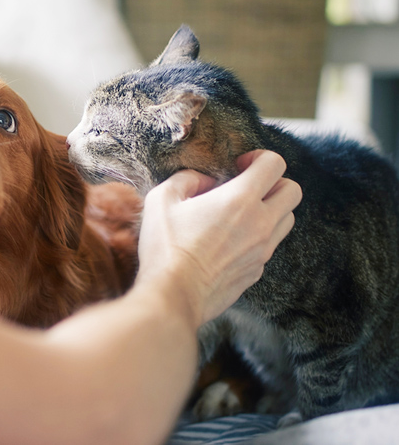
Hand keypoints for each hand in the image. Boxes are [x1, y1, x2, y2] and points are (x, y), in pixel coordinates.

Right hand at [136, 150, 301, 326]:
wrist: (173, 296)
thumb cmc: (165, 247)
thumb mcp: (161, 200)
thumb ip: (186, 179)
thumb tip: (204, 180)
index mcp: (240, 200)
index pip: (275, 164)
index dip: (259, 157)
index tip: (239, 165)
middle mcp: (260, 224)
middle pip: (293, 191)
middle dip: (273, 183)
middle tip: (247, 188)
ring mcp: (262, 251)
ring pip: (287, 220)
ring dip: (271, 210)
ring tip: (241, 215)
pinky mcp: (256, 272)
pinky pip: (270, 246)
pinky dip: (259, 237)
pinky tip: (230, 241)